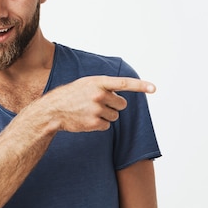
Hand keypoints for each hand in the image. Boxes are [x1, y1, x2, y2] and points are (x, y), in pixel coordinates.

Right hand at [41, 75, 155, 132]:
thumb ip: (105, 86)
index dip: (140, 86)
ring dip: (106, 115)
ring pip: (115, 116)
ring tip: (90, 111)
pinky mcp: (94, 123)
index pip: (124, 83)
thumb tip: (122, 97)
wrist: (53, 110)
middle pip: (122, 104)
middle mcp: (99, 95)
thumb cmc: (72, 95)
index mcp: (98, 82)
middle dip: (114, 105)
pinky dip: (100, 124)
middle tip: (99, 104)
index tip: (154, 88)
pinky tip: (87, 119)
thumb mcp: (87, 83)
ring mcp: (96, 109)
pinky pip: (107, 126)